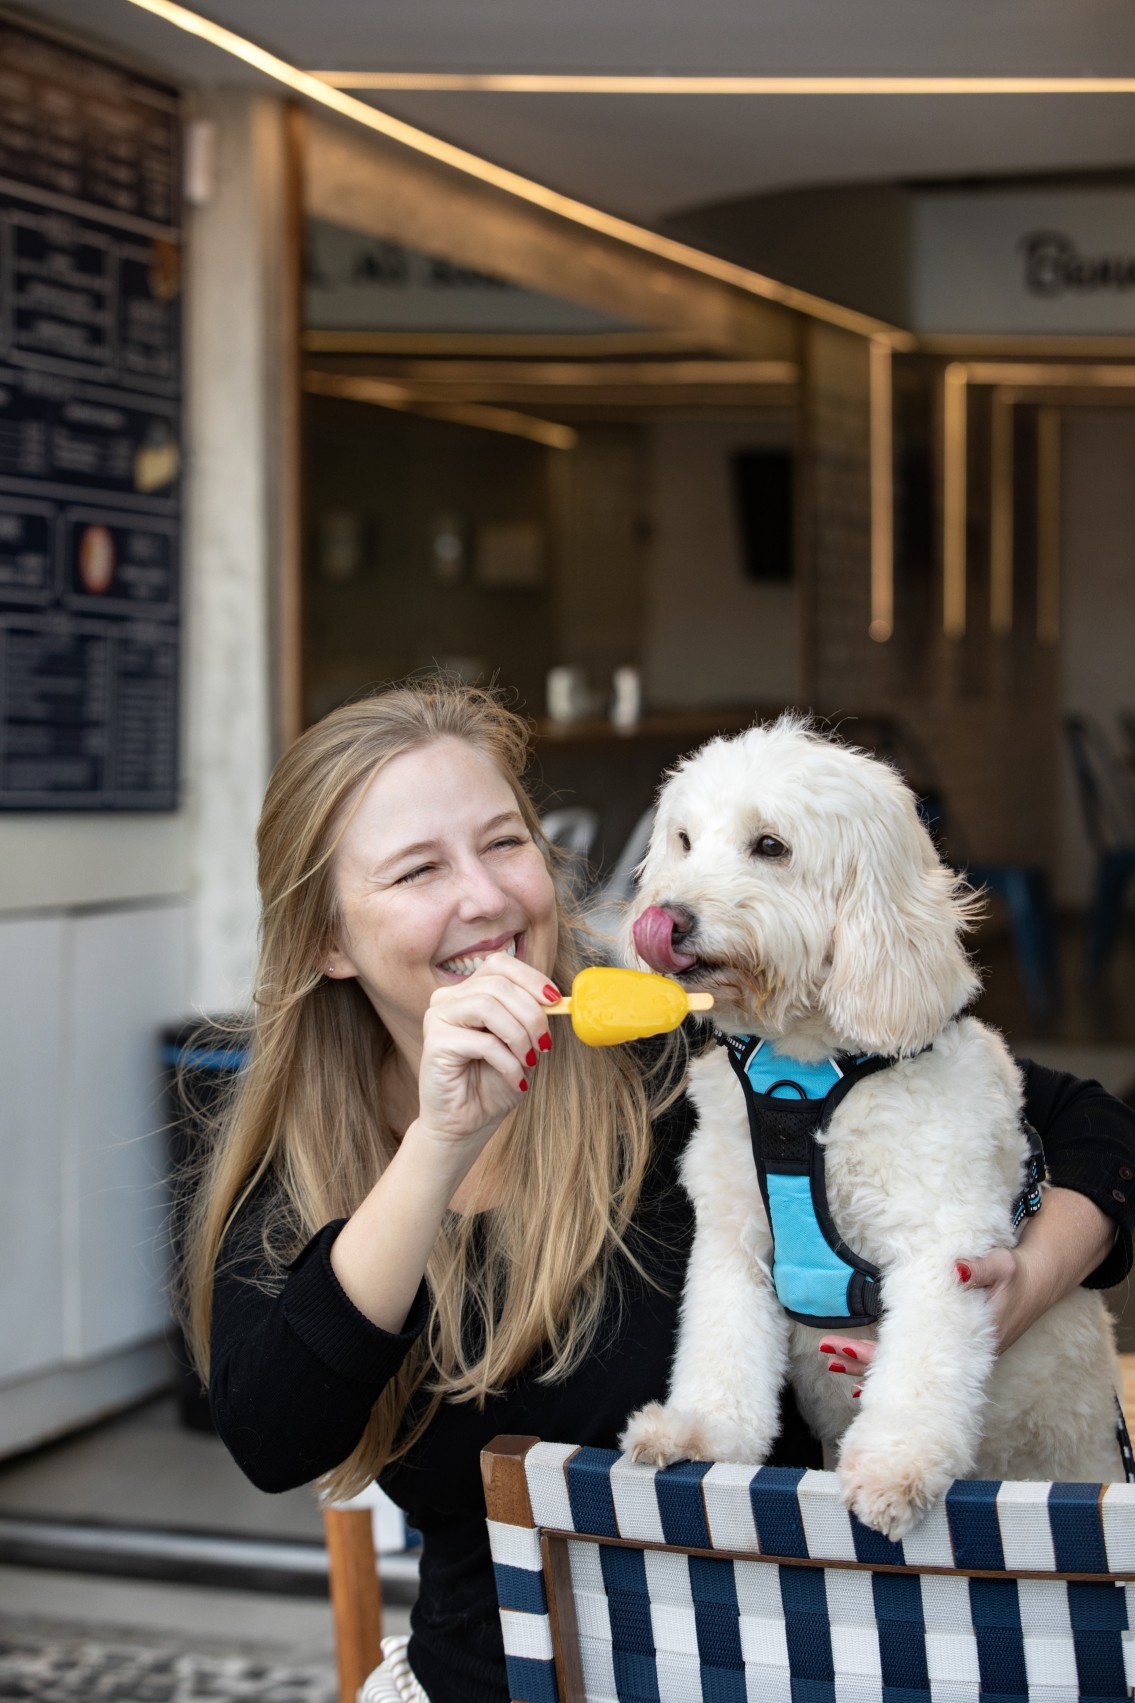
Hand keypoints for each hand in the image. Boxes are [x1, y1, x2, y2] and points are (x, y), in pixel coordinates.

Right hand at [415, 953, 556, 1152]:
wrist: (466, 1123)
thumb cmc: (492, 1082)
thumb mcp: (520, 1043)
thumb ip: (530, 1016)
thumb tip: (556, 998)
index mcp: (468, 991)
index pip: (500, 965)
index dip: (531, 978)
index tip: (555, 1001)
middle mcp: (448, 998)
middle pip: (498, 984)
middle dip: (531, 1013)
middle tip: (545, 1043)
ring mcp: (437, 1017)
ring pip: (488, 1006)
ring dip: (519, 1035)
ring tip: (530, 1061)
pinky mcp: (435, 1043)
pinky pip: (482, 1042)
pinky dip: (508, 1062)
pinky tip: (516, 1080)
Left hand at [818, 1189, 1117, 1388]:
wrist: (1041, 1283)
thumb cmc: (1019, 1274)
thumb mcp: (1003, 1265)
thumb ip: (980, 1268)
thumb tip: (955, 1270)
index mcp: (966, 1343)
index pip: (910, 1359)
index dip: (875, 1357)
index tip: (844, 1350)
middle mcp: (958, 1359)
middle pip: (903, 1371)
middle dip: (863, 1362)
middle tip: (828, 1352)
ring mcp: (955, 1357)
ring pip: (906, 1370)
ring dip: (869, 1365)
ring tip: (833, 1360)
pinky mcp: (954, 1349)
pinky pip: (916, 1365)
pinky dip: (888, 1366)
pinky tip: (865, 1376)